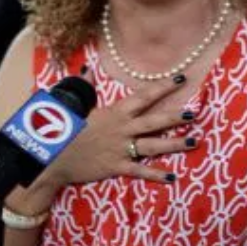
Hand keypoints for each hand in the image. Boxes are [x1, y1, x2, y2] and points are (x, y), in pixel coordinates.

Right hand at [42, 74, 197, 187]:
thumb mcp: (75, 104)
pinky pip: (140, 171)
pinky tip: (172, 177)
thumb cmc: (63, 129)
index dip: (164, 87)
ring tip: (193, 141)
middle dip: (175, 116)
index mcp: (115, 111)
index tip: (182, 78)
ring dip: (174, 143)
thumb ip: (85, 86)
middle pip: (154, 120)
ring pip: (153, 145)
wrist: (51, 156)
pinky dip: (156, 175)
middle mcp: (122, 128)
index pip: (144, 95)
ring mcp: (121, 148)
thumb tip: (87, 68)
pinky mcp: (116, 166)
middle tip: (195, 113)